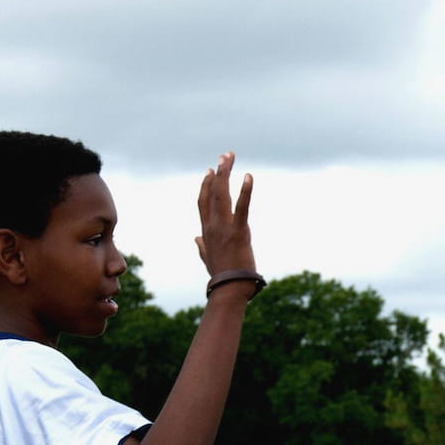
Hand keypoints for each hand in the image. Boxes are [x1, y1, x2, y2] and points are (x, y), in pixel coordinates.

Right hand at [195, 152, 255, 277]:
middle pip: (212, 192)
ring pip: (222, 194)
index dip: (205, 185)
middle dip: (218, 172)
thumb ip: (202, 246)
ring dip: (226, 174)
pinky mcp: (239, 231)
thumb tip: (196, 239)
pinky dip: (245, 191)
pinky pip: (242, 207)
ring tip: (230, 158)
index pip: (203, 202)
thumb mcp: (208, 258)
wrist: (230, 288)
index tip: (210, 170)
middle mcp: (212, 226)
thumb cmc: (222, 275)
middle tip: (225, 156)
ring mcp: (224, 227)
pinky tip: (248, 177)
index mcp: (206, 231)